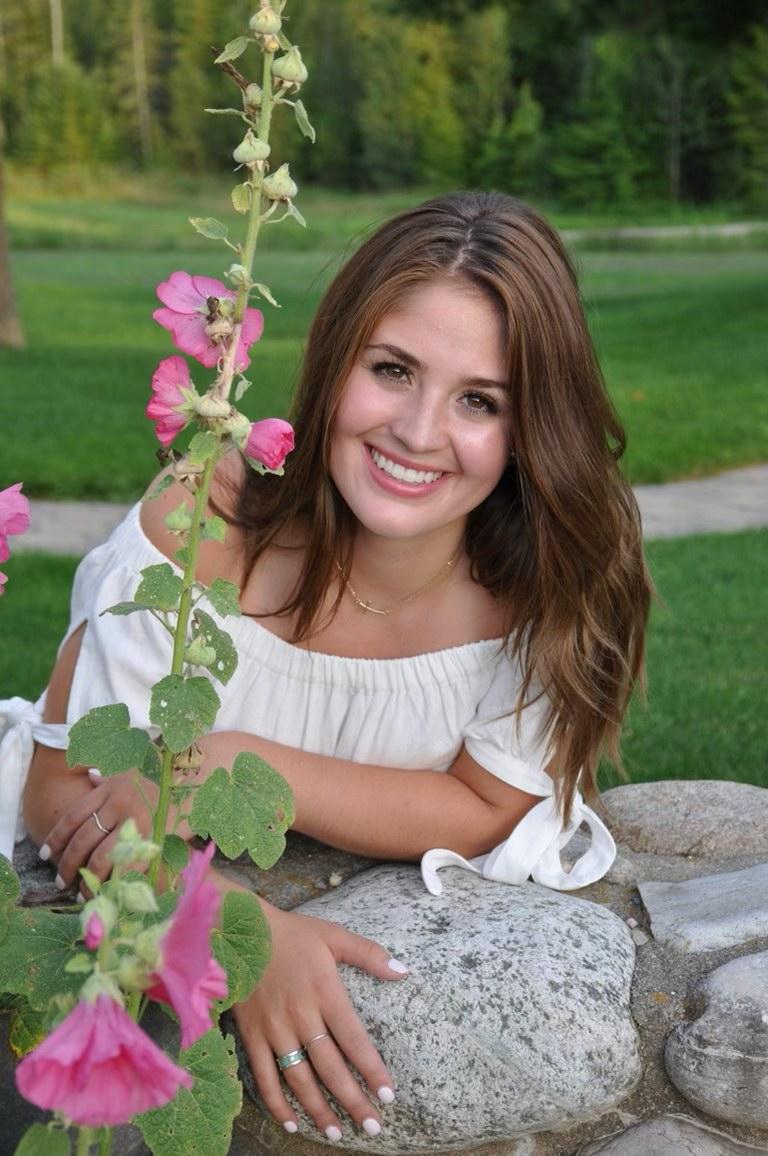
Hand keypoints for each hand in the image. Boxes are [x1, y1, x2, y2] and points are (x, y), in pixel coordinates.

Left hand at [40, 769, 164, 891]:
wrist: (196, 789)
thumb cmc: (161, 785)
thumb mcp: (132, 773)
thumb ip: (109, 777)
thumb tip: (90, 777)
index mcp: (111, 789)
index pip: (74, 816)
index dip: (57, 838)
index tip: (45, 855)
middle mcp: (122, 805)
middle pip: (84, 839)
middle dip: (68, 864)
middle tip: (61, 881)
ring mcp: (139, 824)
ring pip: (103, 856)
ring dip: (88, 878)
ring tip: (81, 891)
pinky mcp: (155, 841)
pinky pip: (128, 866)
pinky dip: (114, 881)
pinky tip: (106, 890)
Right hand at [233, 905, 406, 1139]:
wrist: (239, 930)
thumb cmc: (292, 933)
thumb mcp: (333, 935)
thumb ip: (368, 954)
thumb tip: (402, 971)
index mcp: (325, 991)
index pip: (354, 1039)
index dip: (371, 1069)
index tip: (388, 1095)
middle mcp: (301, 1015)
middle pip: (330, 1066)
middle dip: (352, 1100)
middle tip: (372, 1127)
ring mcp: (274, 1028)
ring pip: (299, 1078)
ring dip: (318, 1108)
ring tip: (336, 1132)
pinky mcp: (251, 1035)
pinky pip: (264, 1075)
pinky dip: (276, 1102)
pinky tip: (291, 1123)